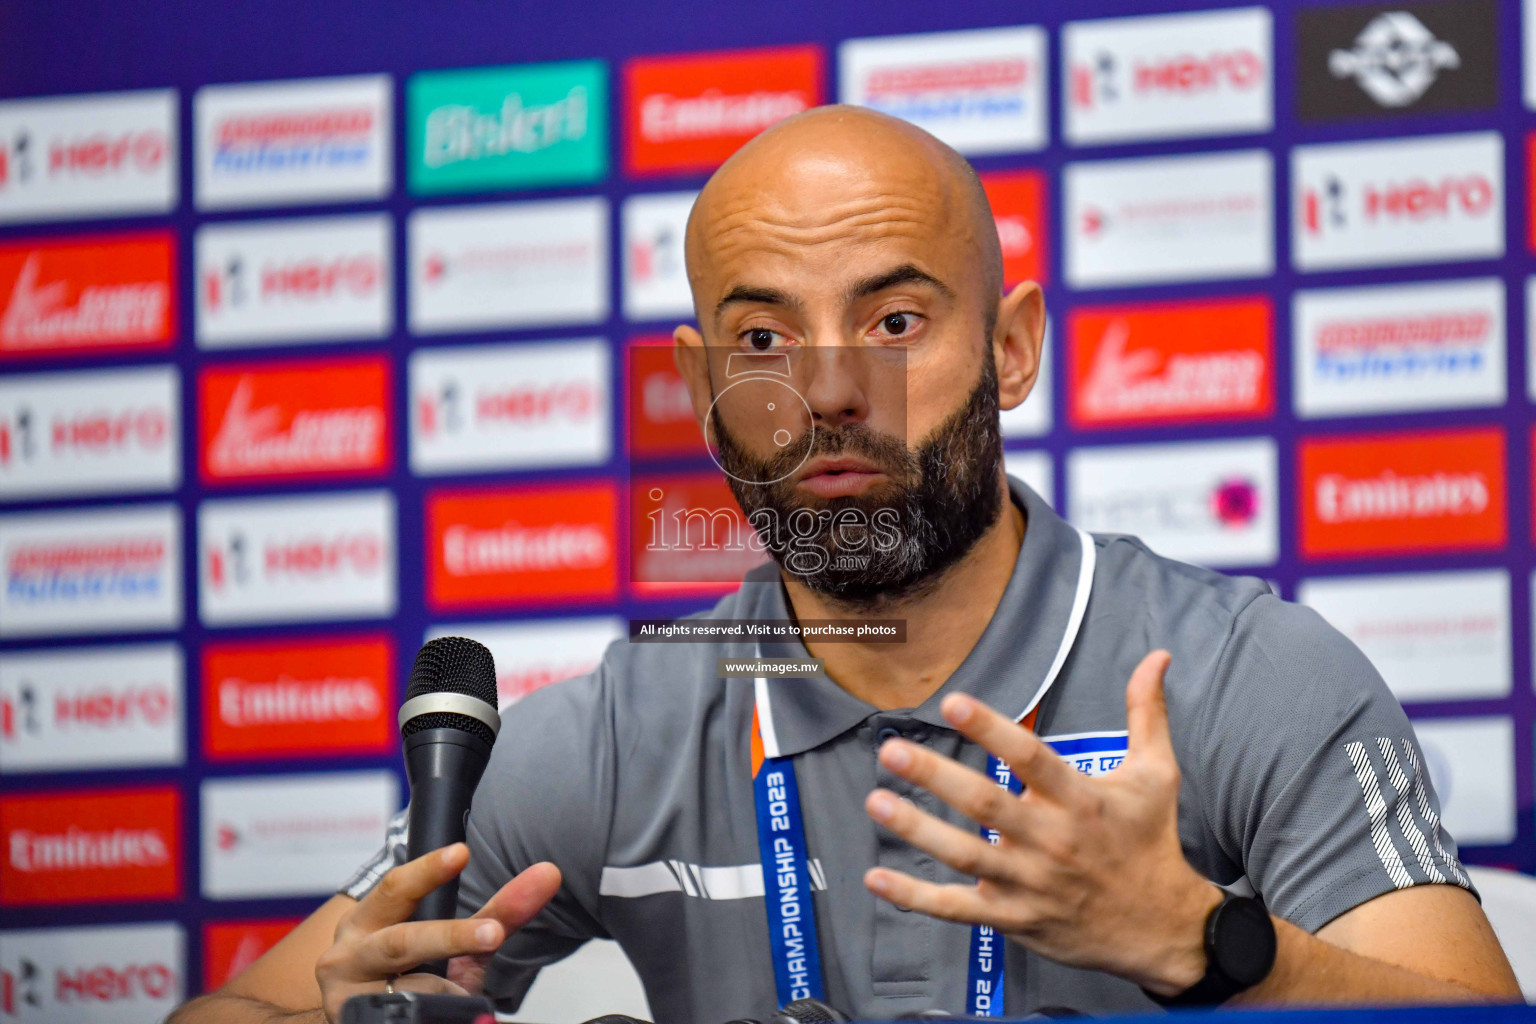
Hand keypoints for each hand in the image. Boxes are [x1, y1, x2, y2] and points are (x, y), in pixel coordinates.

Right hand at [315, 843, 560, 1021]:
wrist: (356, 1018)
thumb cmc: (404, 971)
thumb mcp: (448, 940)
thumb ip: (498, 910)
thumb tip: (549, 874)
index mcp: (366, 921)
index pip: (396, 888)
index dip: (427, 870)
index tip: (462, 852)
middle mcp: (348, 957)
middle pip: (400, 942)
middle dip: (450, 937)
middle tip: (492, 933)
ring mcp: (347, 998)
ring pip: (405, 992)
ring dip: (443, 991)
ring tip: (466, 994)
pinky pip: (401, 1022)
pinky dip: (433, 1019)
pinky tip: (451, 1016)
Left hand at [862, 650, 1221, 994]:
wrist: (1162, 929)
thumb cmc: (1152, 842)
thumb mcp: (1157, 774)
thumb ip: (1146, 713)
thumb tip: (1156, 657)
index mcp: (1081, 800)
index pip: (1030, 759)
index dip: (991, 729)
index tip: (953, 703)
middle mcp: (1051, 841)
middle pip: (985, 805)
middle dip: (935, 777)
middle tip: (892, 751)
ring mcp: (1029, 883)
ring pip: (964, 855)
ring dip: (916, 829)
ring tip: (876, 802)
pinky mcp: (1014, 918)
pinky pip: (958, 908)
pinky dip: (916, 896)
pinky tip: (876, 877)